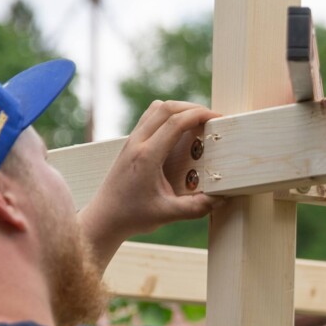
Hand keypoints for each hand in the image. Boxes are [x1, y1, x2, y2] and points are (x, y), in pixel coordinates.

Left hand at [79, 100, 227, 266]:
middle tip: (211, 118)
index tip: (217, 119)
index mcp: (146, 156)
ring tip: (197, 120)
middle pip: (166, 108)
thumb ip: (196, 208)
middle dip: (192, 108)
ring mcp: (132, 141)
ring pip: (156, 108)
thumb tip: (221, 198)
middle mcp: (137, 143)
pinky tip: (179, 130)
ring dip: (179, 108)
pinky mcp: (131, 143)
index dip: (199, 115)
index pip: (175, 122)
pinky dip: (168, 115)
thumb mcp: (168, 215)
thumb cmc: (132, 216)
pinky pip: (150, 117)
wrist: (104, 218)